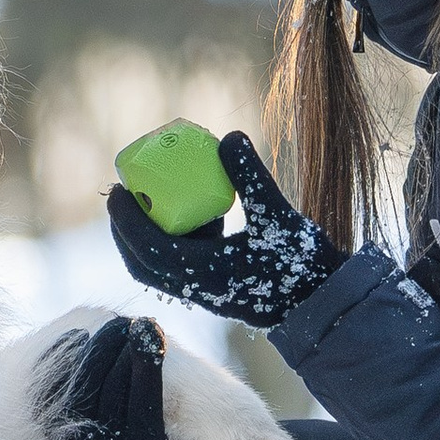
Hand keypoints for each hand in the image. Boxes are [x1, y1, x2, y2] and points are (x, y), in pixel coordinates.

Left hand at [106, 131, 344, 329]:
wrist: (321, 304)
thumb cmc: (301, 262)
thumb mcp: (278, 214)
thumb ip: (252, 177)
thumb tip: (229, 135)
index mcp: (203, 275)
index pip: (149, 249)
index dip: (127, 220)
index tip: (118, 189)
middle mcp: (197, 289)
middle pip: (142, 263)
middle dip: (126, 230)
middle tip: (124, 195)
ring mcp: (204, 294)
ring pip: (158, 269)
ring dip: (146, 238)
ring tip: (153, 200)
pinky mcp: (214, 292)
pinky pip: (178, 268)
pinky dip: (172, 244)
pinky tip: (198, 216)